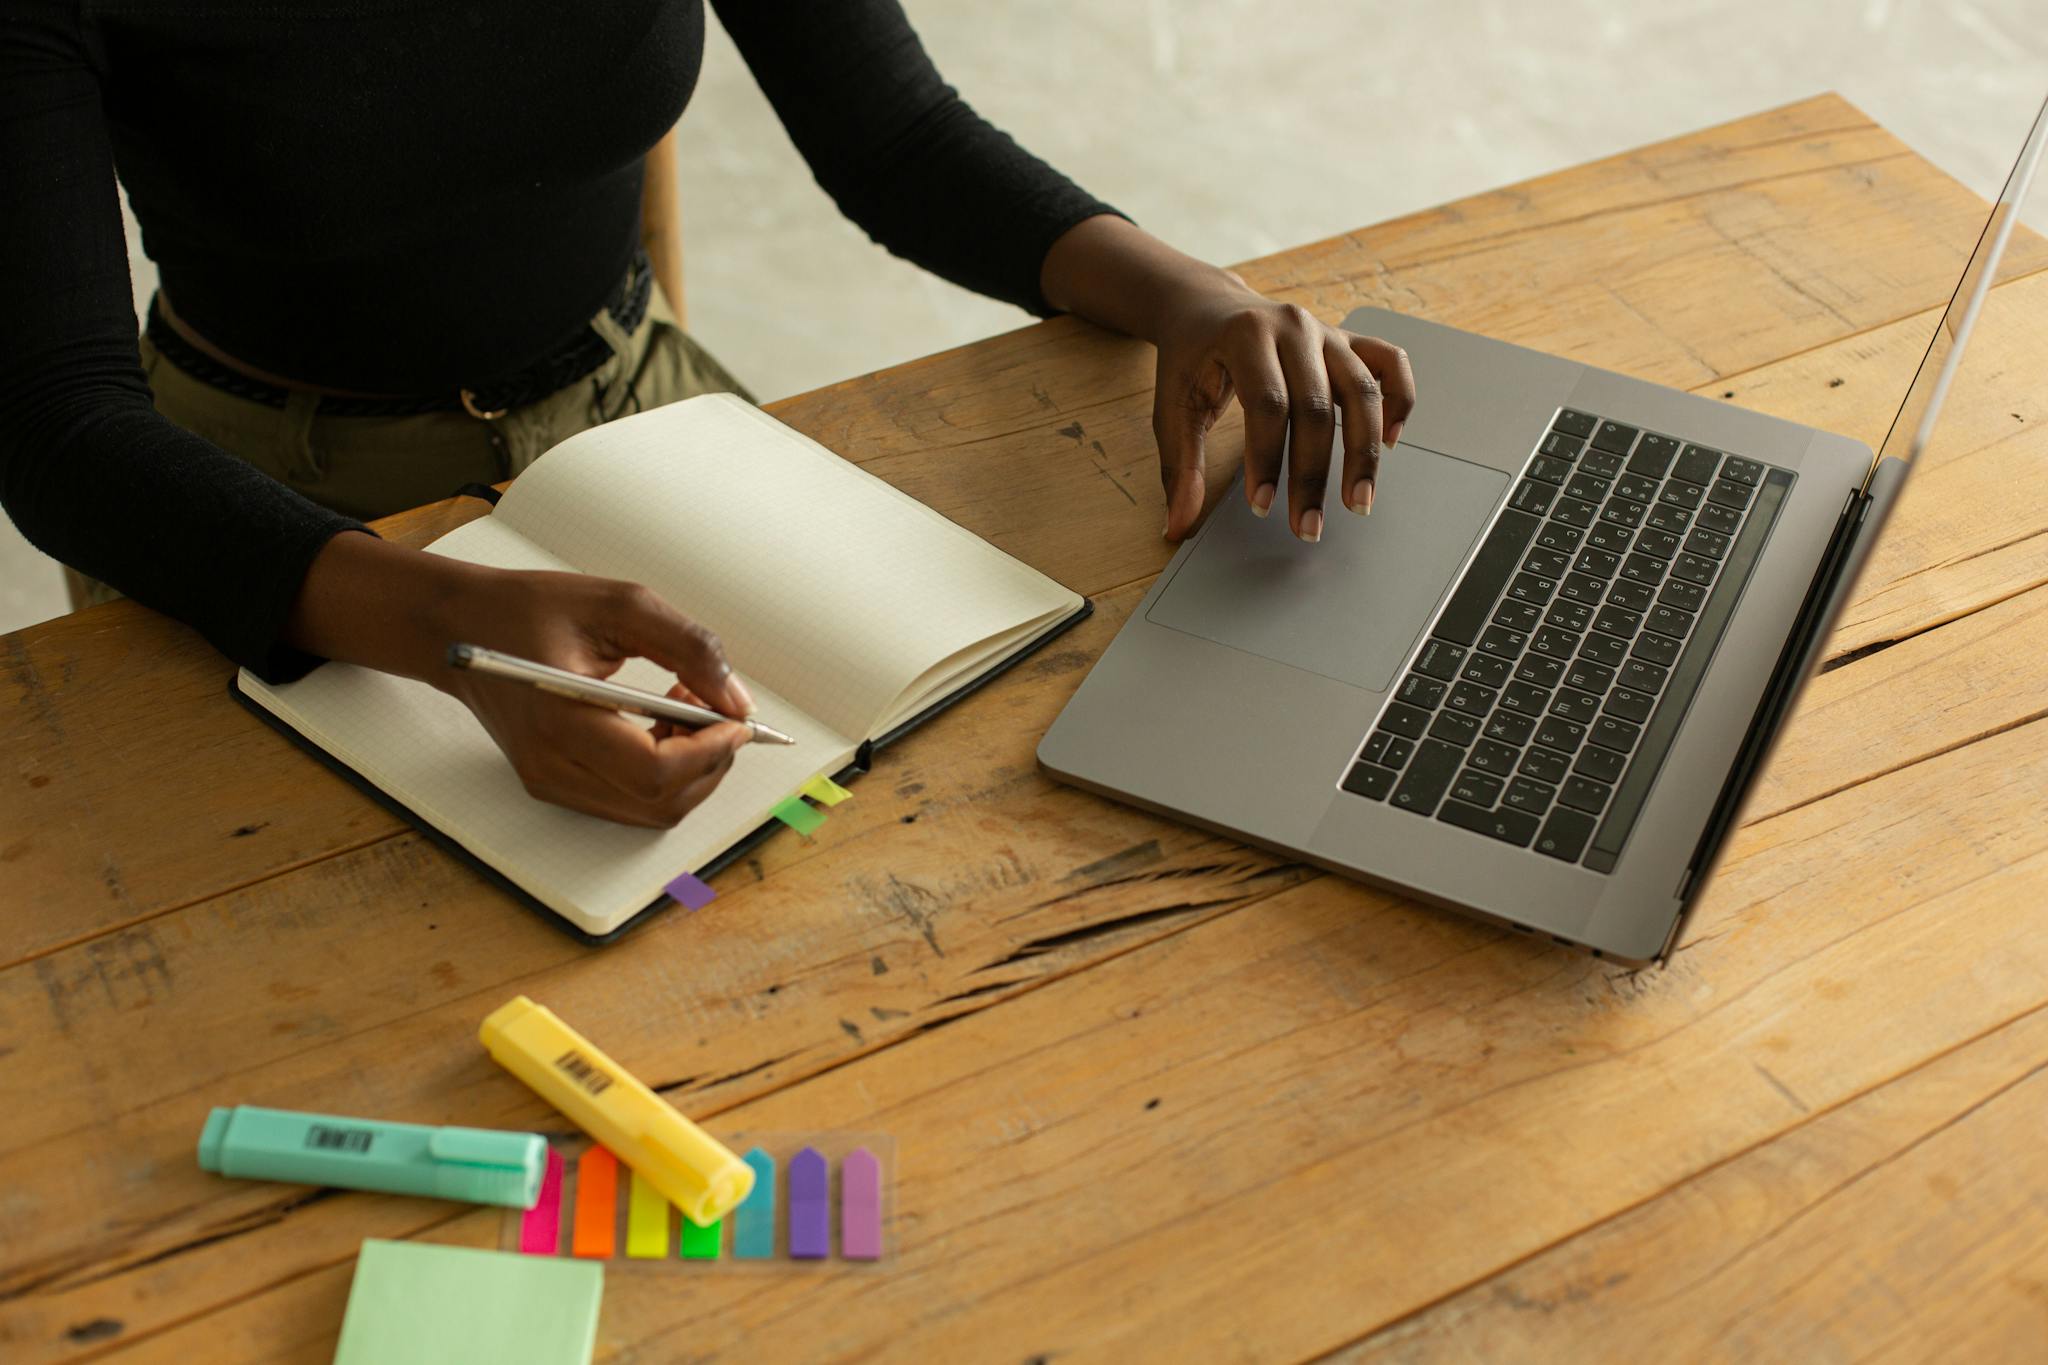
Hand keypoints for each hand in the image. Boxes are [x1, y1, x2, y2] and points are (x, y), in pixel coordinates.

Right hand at [285, 534, 754, 826]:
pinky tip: (659, 722)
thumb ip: (687, 647)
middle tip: (712, 706)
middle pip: (661, 803)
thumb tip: (736, 699)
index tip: (735, 718)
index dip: (710, 751)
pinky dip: (664, 772)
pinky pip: (630, 801)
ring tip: (681, 706)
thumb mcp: (619, 604)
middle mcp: (552, 768)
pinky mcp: (554, 784)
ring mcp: (550, 783)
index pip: (655, 772)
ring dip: (689, 768)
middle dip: (708, 761)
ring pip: (651, 811)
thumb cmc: (529, 608)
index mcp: (560, 723)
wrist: (457, 628)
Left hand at [1038, 215, 1418, 543]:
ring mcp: (1327, 331)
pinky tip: (1390, 440)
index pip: (1267, 404)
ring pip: (1362, 390)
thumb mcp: (1172, 407)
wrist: (1206, 307)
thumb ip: (1179, 466)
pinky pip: (1390, 363)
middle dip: (1313, 474)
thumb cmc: (1190, 359)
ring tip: (1358, 502)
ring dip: (1364, 452)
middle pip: (1317, 406)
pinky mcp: (1347, 340)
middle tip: (1308, 526)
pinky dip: (1398, 399)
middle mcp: (1294, 327)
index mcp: (1246, 335)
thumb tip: (1178, 526)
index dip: (1267, 460)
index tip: (1262, 507)